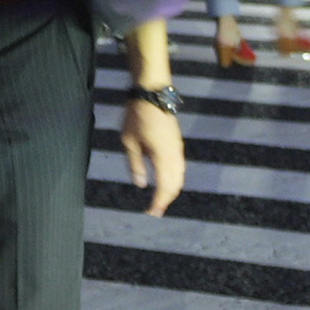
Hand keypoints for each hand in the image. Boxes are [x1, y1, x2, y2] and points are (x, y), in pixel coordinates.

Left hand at [112, 89, 184, 213]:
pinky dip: (174, 179)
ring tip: (160, 200)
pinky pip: (180, 168)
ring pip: (179, 177)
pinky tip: (166, 182)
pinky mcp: (177, 144)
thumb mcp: (129, 141)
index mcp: (162, 157)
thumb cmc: (137, 117)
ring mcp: (178, 149)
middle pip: (175, 185)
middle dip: (166, 200)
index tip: (151, 214)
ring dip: (171, 190)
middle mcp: (174, 156)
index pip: (164, 187)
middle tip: (155, 211)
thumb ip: (136, 164)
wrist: (153, 95)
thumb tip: (141, 185)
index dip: (159, 203)